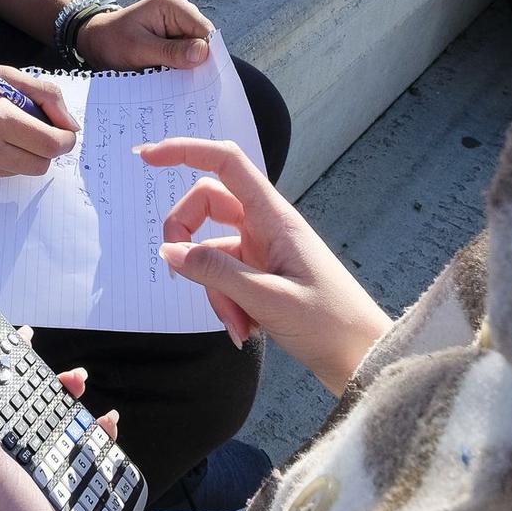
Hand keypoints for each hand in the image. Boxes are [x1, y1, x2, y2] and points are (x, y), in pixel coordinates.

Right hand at [0, 64, 78, 184]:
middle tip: (33, 130)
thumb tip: (70, 125)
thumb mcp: (2, 75)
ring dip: (20, 153)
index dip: (64, 139)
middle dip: (45, 149)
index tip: (61, 131)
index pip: (51, 144)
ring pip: (20, 171)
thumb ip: (43, 95)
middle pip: (41, 165)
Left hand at [0, 331, 113, 510]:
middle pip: (20, 405)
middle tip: (66, 372)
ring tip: (87, 395)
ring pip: (53, 426)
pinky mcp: (61, 494)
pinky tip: (106, 430)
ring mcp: (32, 478)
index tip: (13, 333)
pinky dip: (95, 438)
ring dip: (72, 407)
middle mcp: (0, 460)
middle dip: (43, 382)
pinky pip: (79, 454)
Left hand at [76, 0, 212, 70]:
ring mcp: (178, 24)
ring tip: (172, 80)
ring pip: (196, 50)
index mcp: (173, 5)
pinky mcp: (174, 37)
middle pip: (203, 41)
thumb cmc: (111, 41)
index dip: (208, 55)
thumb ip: (170, 52)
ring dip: (188, 67)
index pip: (204, 31)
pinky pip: (186, 55)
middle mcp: (180, 11)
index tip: (204, 79)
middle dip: (197, 62)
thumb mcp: (138, 49)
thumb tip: (203, 53)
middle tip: (185, 84)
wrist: (95, 43)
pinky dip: (180, 67)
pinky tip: (170, 77)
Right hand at [136, 138, 392, 395]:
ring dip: (212, 288)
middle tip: (179, 271)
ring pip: (212, 250)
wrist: (364, 359)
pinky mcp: (263, 276)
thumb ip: (215, 272)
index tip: (148, 157)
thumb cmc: (330, 325)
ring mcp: (264, 251)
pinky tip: (245, 331)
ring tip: (238, 326)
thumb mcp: (267, 299)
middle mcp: (267, 227)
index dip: (186, 151)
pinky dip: (225, 304)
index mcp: (275, 218)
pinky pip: (225, 278)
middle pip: (207, 206)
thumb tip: (169, 252)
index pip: (226, 164)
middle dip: (187, 240)